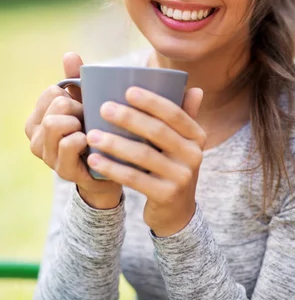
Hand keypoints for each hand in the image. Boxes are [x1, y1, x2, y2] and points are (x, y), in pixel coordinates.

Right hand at [25, 52, 121, 208]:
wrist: (110, 170)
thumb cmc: (95, 133)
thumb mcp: (85, 104)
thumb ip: (75, 80)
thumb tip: (69, 54)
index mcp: (38, 119)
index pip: (50, 92)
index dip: (71, 95)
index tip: (82, 105)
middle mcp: (36, 137)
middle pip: (55, 104)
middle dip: (77, 107)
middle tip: (88, 120)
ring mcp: (47, 156)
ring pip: (55, 123)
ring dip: (78, 122)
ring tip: (88, 131)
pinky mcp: (62, 170)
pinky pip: (68, 143)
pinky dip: (82, 138)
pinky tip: (91, 142)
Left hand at [86, 86, 205, 235]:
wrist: (177, 211)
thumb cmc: (171, 166)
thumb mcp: (182, 144)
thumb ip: (184, 116)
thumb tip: (194, 88)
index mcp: (197, 136)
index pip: (175, 114)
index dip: (152, 101)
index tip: (128, 90)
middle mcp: (194, 155)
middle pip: (158, 132)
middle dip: (130, 118)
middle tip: (104, 108)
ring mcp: (181, 177)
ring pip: (144, 155)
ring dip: (115, 143)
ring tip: (92, 135)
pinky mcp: (166, 195)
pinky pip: (134, 178)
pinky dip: (112, 168)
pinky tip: (94, 160)